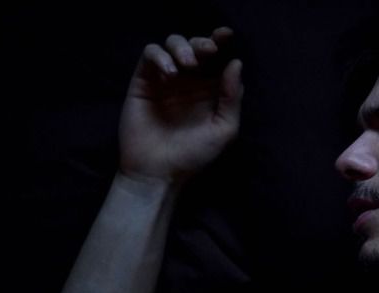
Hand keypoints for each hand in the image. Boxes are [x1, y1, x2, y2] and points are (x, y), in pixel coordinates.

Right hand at [119, 27, 243, 184]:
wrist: (159, 172)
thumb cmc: (194, 155)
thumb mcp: (224, 129)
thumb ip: (232, 97)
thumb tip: (235, 63)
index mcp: (211, 90)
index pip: (217, 59)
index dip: (221, 42)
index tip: (226, 34)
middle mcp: (189, 81)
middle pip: (195, 46)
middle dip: (202, 43)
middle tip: (207, 52)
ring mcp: (165, 79)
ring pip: (172, 44)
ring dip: (181, 47)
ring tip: (187, 64)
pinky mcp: (143, 81)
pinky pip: (149, 54)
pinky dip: (159, 56)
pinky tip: (169, 74)